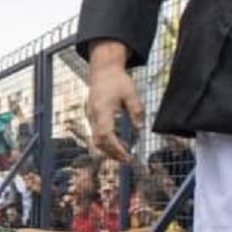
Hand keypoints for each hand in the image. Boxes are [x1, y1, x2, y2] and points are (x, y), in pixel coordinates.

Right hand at [85, 42, 142, 162]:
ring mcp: (90, 116)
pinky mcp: (91, 117)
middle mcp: (93, 115)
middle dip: (112, 153)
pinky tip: (119, 142)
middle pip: (99, 141)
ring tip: (124, 153)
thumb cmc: (118, 80)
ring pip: (96, 139)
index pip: (106, 135)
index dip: (116, 148)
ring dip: (109, 149)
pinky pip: (97, 134)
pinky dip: (107, 141)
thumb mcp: (131, 93)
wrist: (103, 71)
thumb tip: (141, 129)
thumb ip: (136, 111)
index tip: (127, 156)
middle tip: (127, 160)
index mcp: (102, 110)